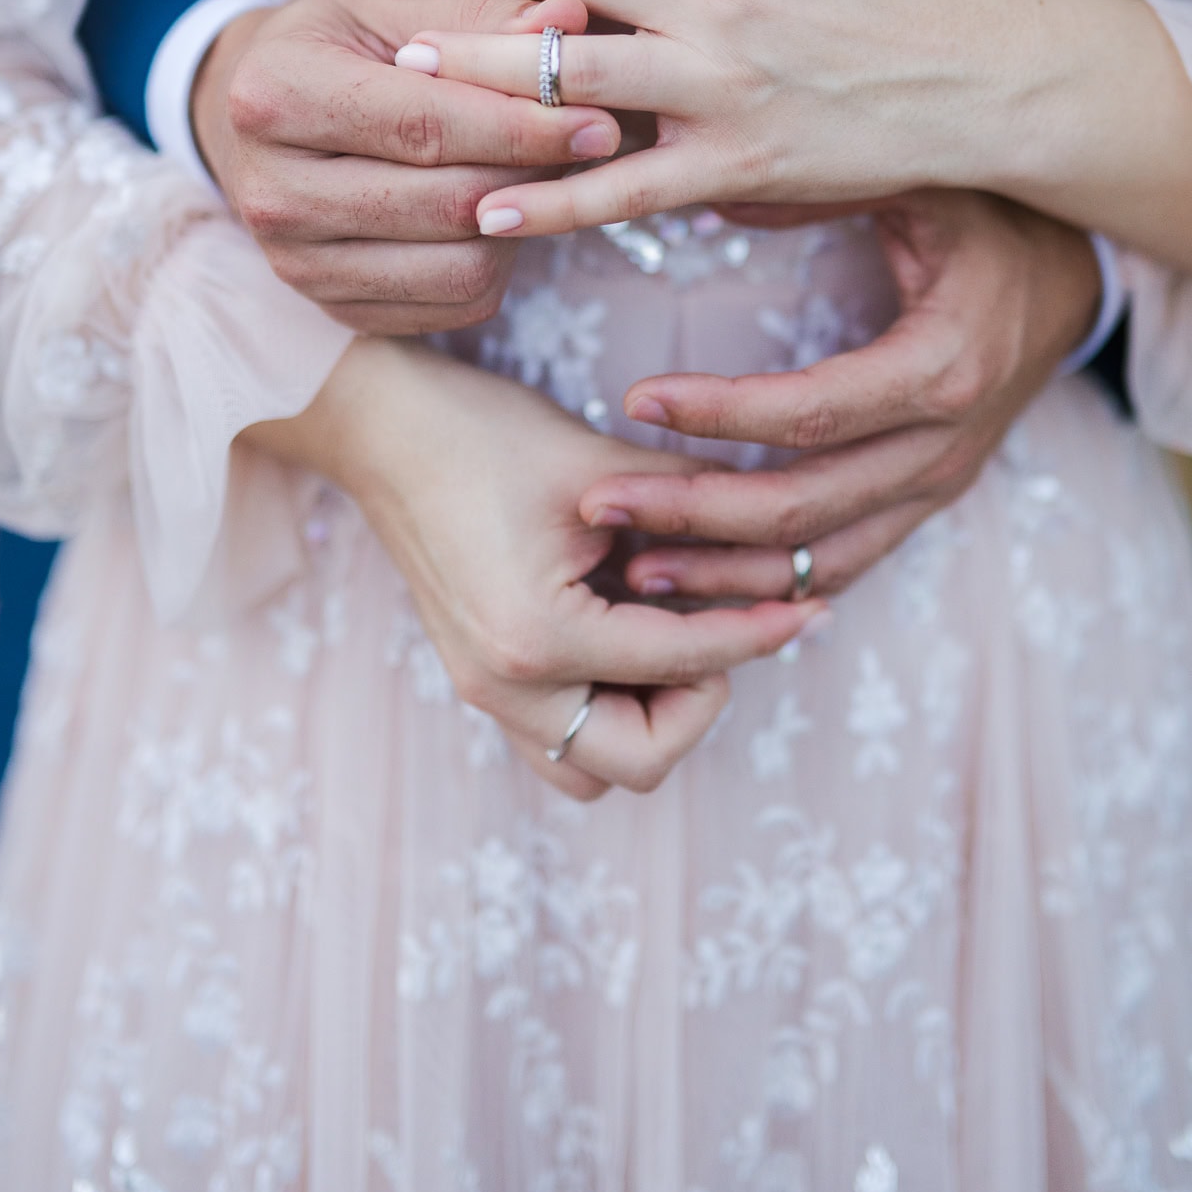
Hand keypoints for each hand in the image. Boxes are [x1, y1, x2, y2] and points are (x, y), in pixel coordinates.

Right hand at [193, 0, 619, 333]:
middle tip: (595, 141)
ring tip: (545, 171)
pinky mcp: (336, 308)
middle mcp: (271, 192)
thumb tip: (572, 18)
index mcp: (276, 95)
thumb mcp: (395, 8)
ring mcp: (298, 263)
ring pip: (461, 265)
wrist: (260, 120)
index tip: (597, 118)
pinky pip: (455, 302)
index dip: (522, 126)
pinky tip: (505, 211)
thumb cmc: (340, 49)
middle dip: (534, 172)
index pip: (425, 124)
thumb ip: (484, 13)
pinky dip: (501, 259)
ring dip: (524, 221)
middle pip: (447, 202)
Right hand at [243, 339, 822, 797]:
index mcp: (534, 639)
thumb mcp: (599, 464)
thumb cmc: (482, 432)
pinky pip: (561, 732)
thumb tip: (778, 533)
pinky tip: (635, 626)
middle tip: (722, 628)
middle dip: (698, 701)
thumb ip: (692, 508)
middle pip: (639, 760)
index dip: (759, 633)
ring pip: (594, 765)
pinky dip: (611, 702)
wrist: (379, 425)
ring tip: (675, 632)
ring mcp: (485, 690)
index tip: (812, 610)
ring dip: (650, 717)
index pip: (680, 662)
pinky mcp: (482, 675)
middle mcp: (503, 687)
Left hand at [575, 190, 1101, 603]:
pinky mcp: (927, 503)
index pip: (814, 414)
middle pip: (805, 508)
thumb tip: (707, 188)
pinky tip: (703, 583)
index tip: (635, 396)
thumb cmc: (986, 217)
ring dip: (724, 572)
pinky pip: (847, 565)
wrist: (1075, 280)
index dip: (720, 413)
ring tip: (631, 565)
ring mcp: (939, 485)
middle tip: (598, 501)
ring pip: (822, 559)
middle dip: (695, 514)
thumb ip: (821, 184)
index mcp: (945, 366)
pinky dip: (773, 585)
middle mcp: (945, 445)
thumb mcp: (919, 181)